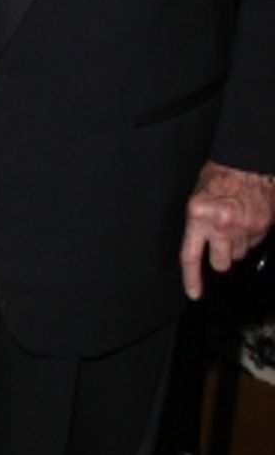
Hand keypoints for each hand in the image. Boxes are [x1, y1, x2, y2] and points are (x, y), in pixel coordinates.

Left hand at [179, 160, 274, 299]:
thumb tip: (200, 249)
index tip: (194, 293)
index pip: (191, 257)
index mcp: (198, 216)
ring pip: (240, 255)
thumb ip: (198, 225)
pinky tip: (248, 219)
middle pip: (221, 264)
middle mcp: (221, 224)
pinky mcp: (264, 224)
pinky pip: (256, 243)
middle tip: (220, 241)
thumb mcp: (197, 198)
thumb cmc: (219, 176)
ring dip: (237, 246)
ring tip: (235, 223)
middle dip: (220, 258)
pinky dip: (251, 236)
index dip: (192, 279)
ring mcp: (245, 226)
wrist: (247, 161)